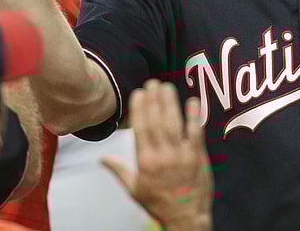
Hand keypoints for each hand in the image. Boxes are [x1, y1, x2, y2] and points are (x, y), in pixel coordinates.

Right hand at [102, 80, 211, 229]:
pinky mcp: (197, 157)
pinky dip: (194, 116)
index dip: (139, 109)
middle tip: (152, 82)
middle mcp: (162, 155)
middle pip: (157, 121)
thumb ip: (118, 169)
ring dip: (170, 103)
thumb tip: (102, 158)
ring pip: (174, 123)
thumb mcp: (134, 189)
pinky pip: (196, 132)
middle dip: (154, 100)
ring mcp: (181, 155)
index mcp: (145, 161)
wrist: (185, 217)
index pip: (141, 128)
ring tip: (167, 87)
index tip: (138, 93)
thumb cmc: (158, 203)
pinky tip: (192, 101)